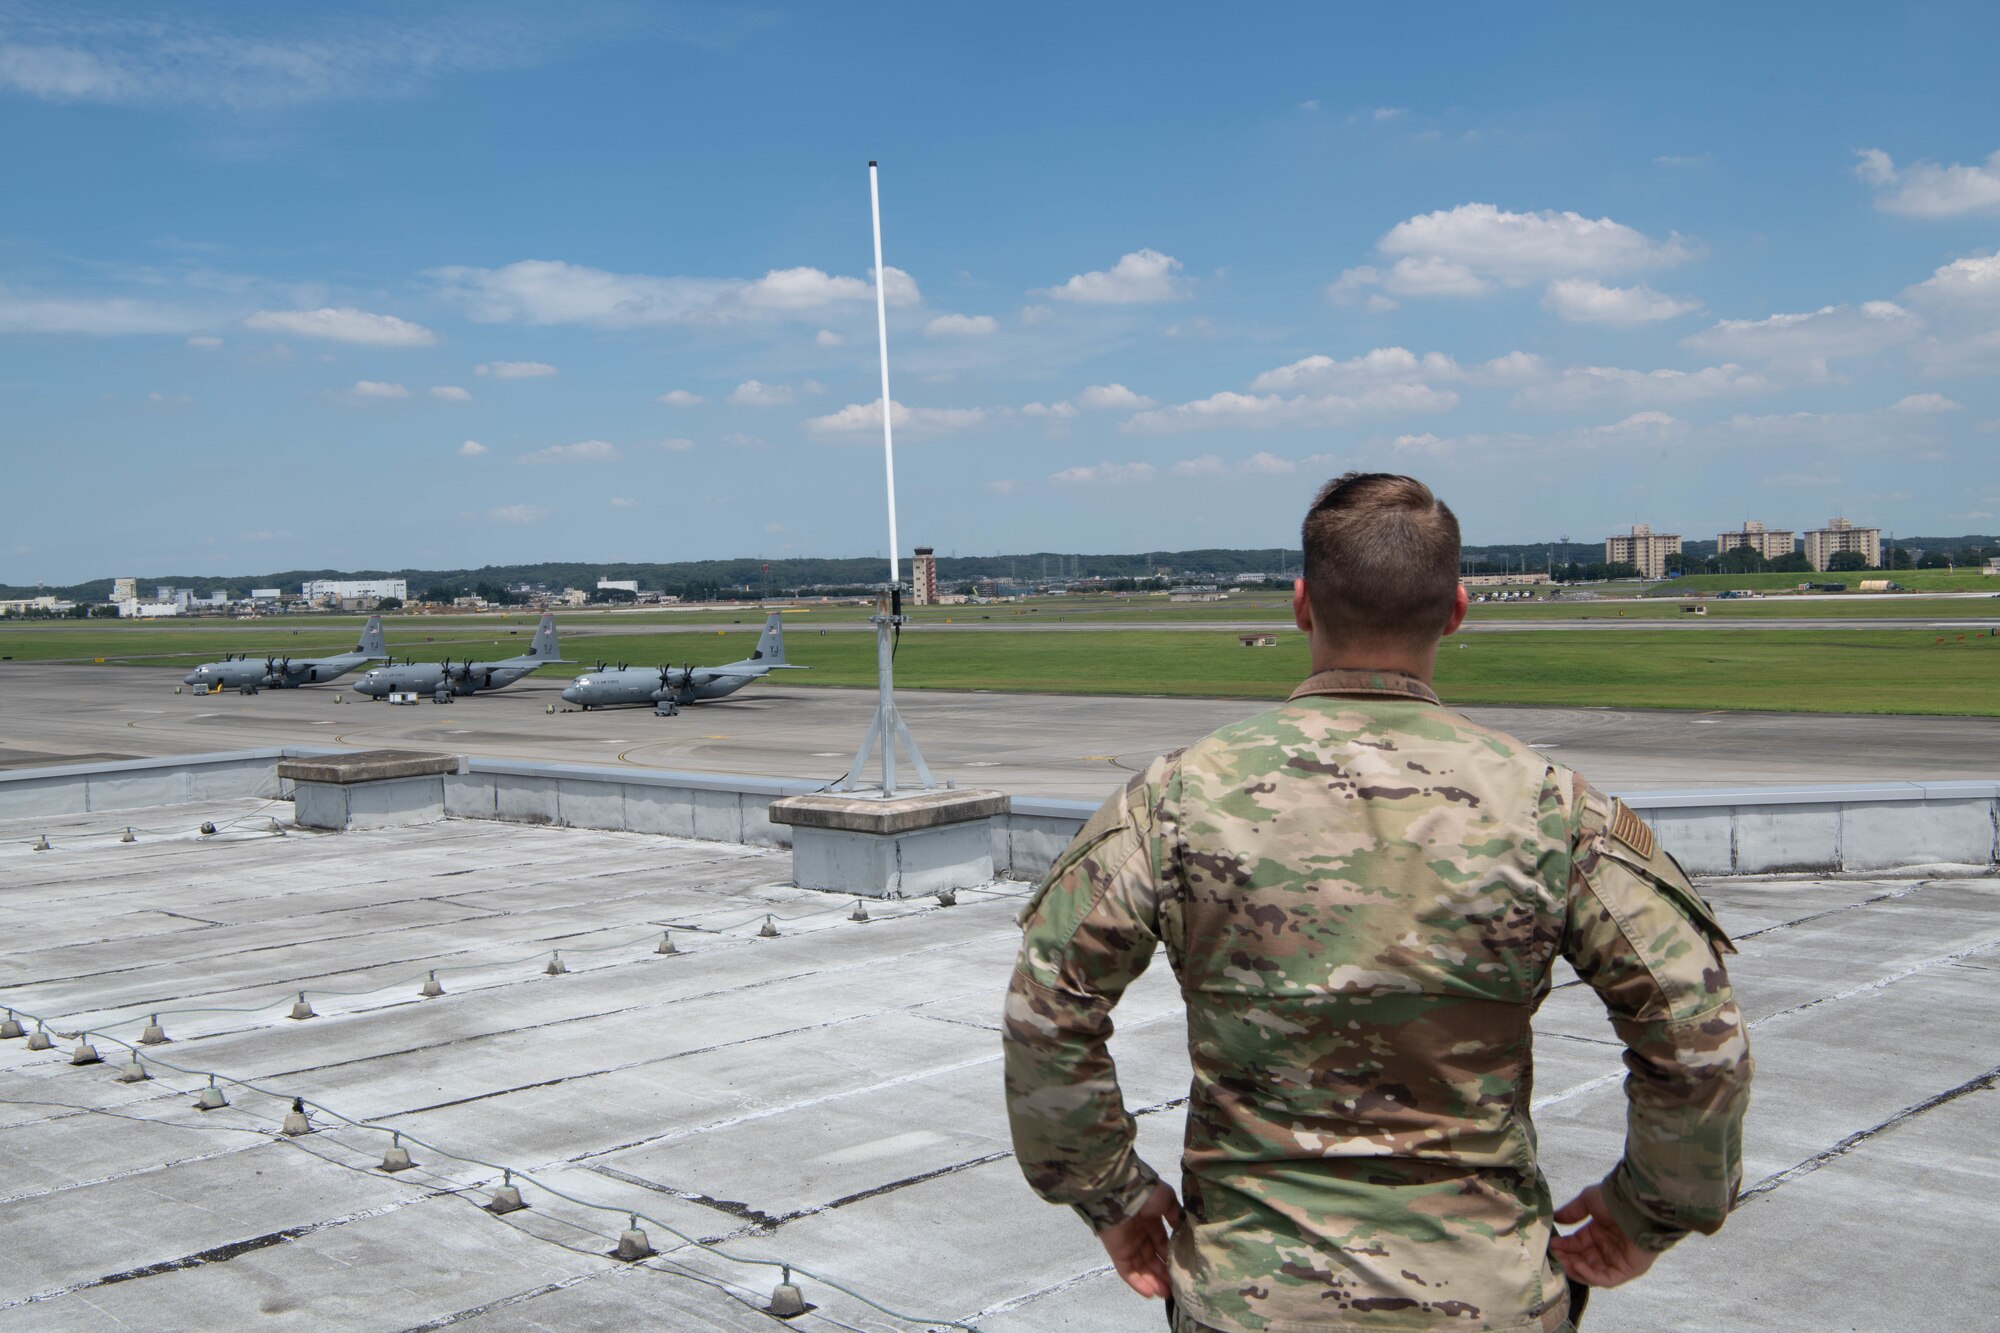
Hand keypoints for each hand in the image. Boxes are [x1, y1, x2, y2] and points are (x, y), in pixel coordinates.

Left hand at [1097, 1182, 1182, 1298]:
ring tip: (1167, 1294)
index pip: (1161, 1244)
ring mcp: (1127, 1244)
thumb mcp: (1168, 1200)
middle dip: (1163, 1273)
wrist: (1123, 1192)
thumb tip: (1184, 1230)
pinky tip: (1150, 1293)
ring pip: (1141, 1268)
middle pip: (1152, 1259)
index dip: (1170, 1258)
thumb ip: (1175, 1216)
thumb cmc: (1148, 1194)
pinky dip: (1137, 1283)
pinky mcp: (1117, 1252)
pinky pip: (1127, 1271)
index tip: (1182, 1271)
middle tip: (1176, 1288)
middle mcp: (1139, 1234)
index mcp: (1150, 1221)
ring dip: (1153, 1281)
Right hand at [1552, 1185, 1656, 1287]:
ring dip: (1575, 1269)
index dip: (1563, 1246)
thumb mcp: (1588, 1201)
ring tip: (1563, 1262)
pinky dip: (1590, 1275)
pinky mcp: (1626, 1271)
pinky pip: (1605, 1279)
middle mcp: (1607, 1248)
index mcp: (1599, 1233)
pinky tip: (1577, 1265)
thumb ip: (1572, 1212)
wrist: (1637, 1206)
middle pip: (1582, 1260)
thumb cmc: (1613, 1201)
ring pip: (1592, 1272)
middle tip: (1553, 1256)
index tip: (1550, 1245)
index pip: (1577, 1244)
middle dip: (1566, 1259)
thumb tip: (1554, 1217)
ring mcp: (1617, 1261)